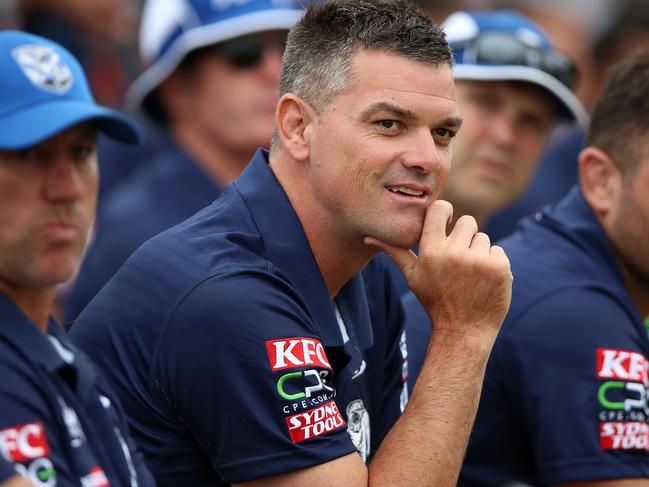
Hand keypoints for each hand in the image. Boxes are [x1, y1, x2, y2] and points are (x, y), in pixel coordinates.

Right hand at [365, 200, 511, 341]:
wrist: (464, 331)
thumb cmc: (435, 301)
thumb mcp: (412, 276)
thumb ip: (395, 252)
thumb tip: (368, 238)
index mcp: (431, 251)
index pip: (440, 208)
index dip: (445, 212)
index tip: (446, 223)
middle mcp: (454, 253)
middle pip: (467, 221)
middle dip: (464, 237)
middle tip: (459, 260)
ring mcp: (478, 260)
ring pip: (483, 238)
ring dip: (478, 252)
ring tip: (470, 275)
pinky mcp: (499, 268)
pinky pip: (498, 251)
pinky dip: (494, 264)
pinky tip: (484, 281)